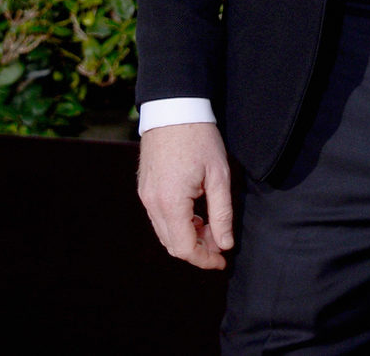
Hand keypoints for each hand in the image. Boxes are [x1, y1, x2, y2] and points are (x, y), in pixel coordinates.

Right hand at [138, 122, 233, 268]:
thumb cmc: (200, 138)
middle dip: (198, 249)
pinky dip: (177, 223)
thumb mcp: (219, 175)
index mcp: (171, 202)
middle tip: (220, 242)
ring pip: (165, 232)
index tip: (223, 260)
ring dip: (187, 236)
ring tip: (210, 225)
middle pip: (173, 244)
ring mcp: (145, 196)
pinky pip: (158, 217)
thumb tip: (225, 244)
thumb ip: (222, 213)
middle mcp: (152, 203)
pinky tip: (194, 212)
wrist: (174, 109)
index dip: (205, 259)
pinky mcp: (144, 188)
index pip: (185, 248)